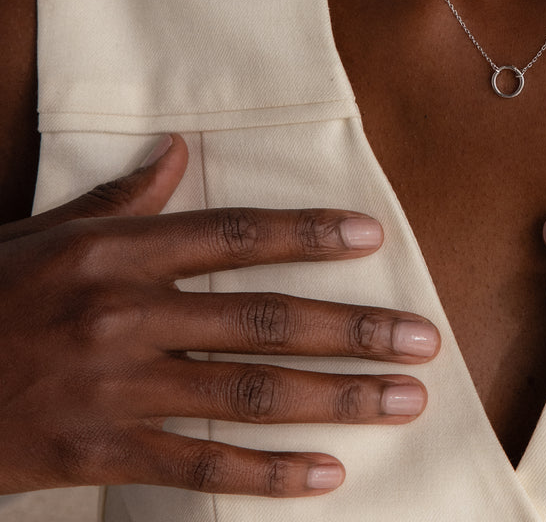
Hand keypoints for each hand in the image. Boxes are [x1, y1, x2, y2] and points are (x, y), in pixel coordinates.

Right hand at [0, 135, 439, 496]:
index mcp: (116, 252)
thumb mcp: (43, 235)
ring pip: (248, 394)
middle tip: (422, 339)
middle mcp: (125, 314)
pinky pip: (199, 466)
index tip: (371, 239)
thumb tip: (177, 150)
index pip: (236, 235)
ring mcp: (114, 388)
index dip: (309, 235)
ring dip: (336, 399)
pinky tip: (327, 473)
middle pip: (264, 320)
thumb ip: (121, 200)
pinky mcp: (98, 453)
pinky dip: (267, 474)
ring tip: (403, 400)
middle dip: (354, 331)